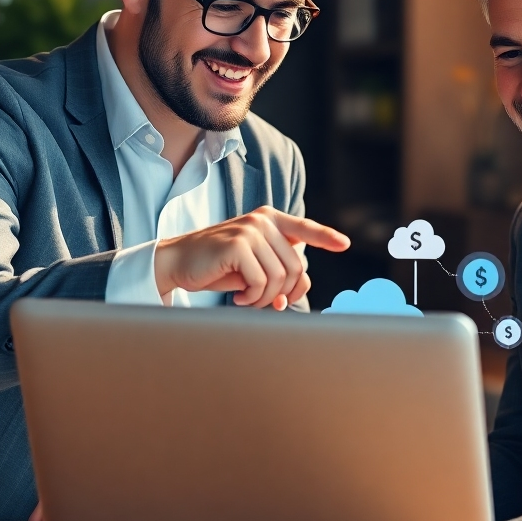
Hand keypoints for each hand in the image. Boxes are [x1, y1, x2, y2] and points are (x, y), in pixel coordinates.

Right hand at [154, 208, 349, 308]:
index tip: (345, 244)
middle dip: (283, 293)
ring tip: (245, 298)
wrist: (176, 262)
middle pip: (296, 268)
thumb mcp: (252, 267)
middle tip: (261, 301)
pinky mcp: (237, 245)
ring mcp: (250, 230)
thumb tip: (292, 296)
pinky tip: (237, 296)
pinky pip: (261, 282)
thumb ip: (276, 273)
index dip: (325, 237)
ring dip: (265, 298)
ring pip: (280, 278)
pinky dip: (252, 298)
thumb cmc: (216, 267)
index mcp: (269, 220)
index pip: (304, 228)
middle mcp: (263, 220)